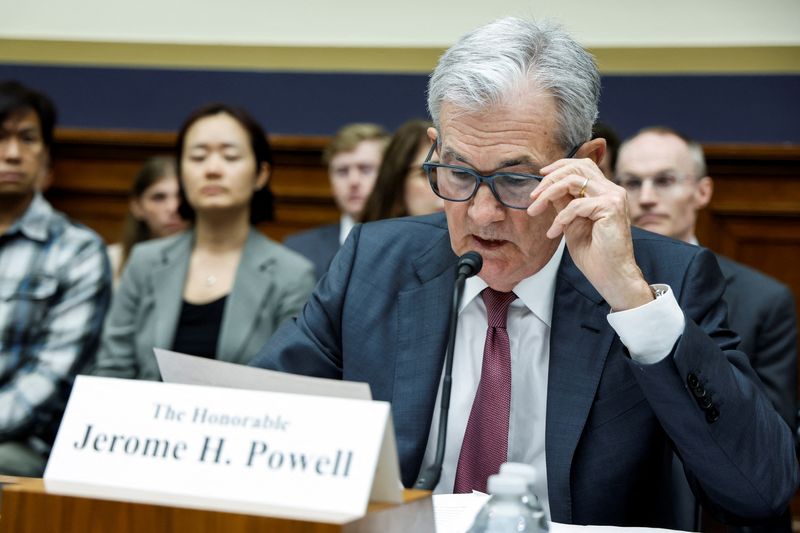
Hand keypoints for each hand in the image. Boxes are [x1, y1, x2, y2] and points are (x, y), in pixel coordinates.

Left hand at [527, 156, 651, 310]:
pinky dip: (560, 218)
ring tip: (534, 210)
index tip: (540, 176)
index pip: (583, 166)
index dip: (560, 166)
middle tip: (532, 196)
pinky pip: (575, 205)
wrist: (610, 275)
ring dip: (548, 194)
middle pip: (577, 167)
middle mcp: (612, 190)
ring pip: (573, 181)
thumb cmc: (594, 254)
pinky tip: (553, 233)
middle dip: (550, 179)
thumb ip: (564, 203)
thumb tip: (548, 188)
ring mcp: (613, 197)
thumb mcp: (572, 223)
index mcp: (605, 192)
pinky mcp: (611, 207)